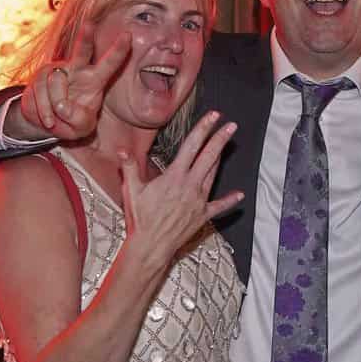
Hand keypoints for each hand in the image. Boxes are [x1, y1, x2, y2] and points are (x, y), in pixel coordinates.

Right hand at [21, 23, 132, 139]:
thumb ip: (78, 120)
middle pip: (82, 50)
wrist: (46, 122)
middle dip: (86, 37)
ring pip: (56, 84)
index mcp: (95, 80)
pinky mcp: (40, 76)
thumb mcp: (81, 128)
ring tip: (57, 120)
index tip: (128, 35)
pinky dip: (44, 111)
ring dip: (55, 107)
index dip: (119, 51)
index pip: (109, 64)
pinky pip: (41, 92)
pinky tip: (48, 119)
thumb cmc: (71, 122)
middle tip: (90, 25)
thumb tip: (62, 106)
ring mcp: (57, 70)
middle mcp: (77, 69)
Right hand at [117, 111, 242, 268]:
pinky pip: (218, 206)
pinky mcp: (202, 215)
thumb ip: (129, 166)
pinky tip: (239, 195)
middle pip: (208, 156)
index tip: (213, 116)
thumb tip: (121, 149)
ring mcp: (198, 200)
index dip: (203, 129)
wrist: (151, 245)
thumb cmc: (141, 218)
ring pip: (213, 175)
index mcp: (174, 176)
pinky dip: (229, 201)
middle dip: (220, 139)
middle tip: (231, 125)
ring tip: (226, 146)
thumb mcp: (132, 190)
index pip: (191, 146)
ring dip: (220, 159)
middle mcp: (190, 185)